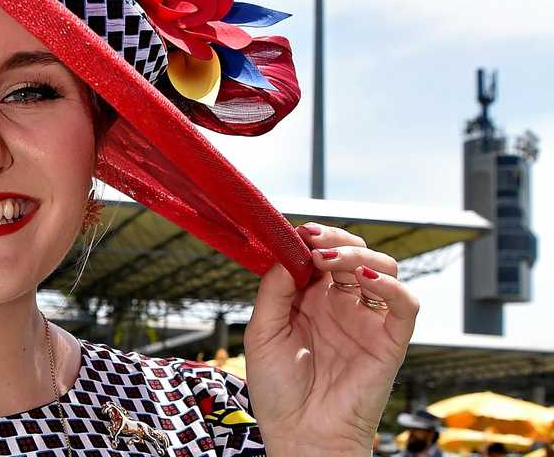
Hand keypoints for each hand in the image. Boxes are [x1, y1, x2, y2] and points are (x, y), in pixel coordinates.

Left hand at [244, 223, 418, 456]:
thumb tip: (287, 254)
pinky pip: (405, 305)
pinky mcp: (390, 341)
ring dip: (359, 254)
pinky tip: (364, 280)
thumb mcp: (262, 333)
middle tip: (313, 240)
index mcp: (309, 300)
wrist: (300, 435)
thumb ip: (273, 291)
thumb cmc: (278, 391)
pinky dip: (391, 285)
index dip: (312, 238)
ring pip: (382, 269)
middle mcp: (340, 305)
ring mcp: (366, 320)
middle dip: (335, 238)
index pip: (320, 254)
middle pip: (352, 253)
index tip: (298, 231)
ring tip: (329, 259)